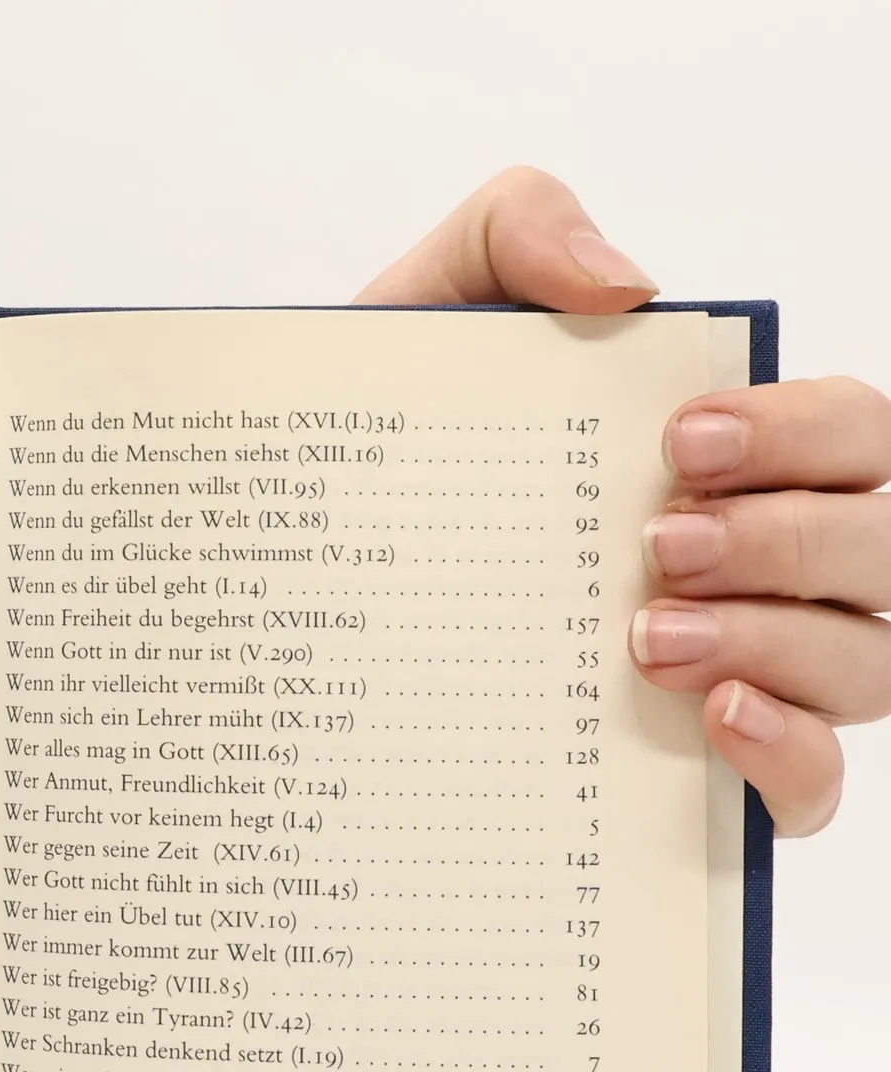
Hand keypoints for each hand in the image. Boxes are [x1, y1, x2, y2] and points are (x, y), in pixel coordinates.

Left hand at [357, 165, 885, 835]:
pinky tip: (713, 719)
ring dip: (781, 642)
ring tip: (649, 641)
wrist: (290, 573)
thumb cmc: (388, 458)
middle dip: (788, 539)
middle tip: (658, 547)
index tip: (679, 442)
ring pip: (868, 665)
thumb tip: (627, 284)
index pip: (852, 435)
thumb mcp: (422, 320)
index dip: (802, 431)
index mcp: (733, 460)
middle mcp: (762, 567)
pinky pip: (815, 786)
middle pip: (878, 547)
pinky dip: (792, 757)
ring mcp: (747, 675)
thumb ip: (518, 233)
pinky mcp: (706, 781)